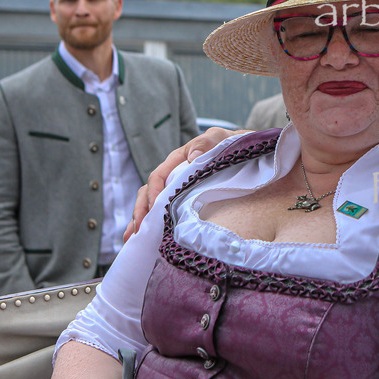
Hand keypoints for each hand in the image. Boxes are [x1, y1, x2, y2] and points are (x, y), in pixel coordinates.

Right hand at [123, 127, 244, 241]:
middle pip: (149, 193)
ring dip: (140, 221)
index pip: (159, 175)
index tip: (155, 206)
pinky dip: (151, 226)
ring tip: (132, 239)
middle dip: (141, 211)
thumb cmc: (229, 144)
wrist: (246, 153)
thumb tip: (192, 157)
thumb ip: (205, 143)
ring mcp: (176, 190)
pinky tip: (142, 240)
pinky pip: (163, 213)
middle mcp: (173, 176)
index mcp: (178, 160)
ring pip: (151, 205)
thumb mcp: (219, 138)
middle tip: (138, 230)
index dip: (154, 191)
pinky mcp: (182, 201)